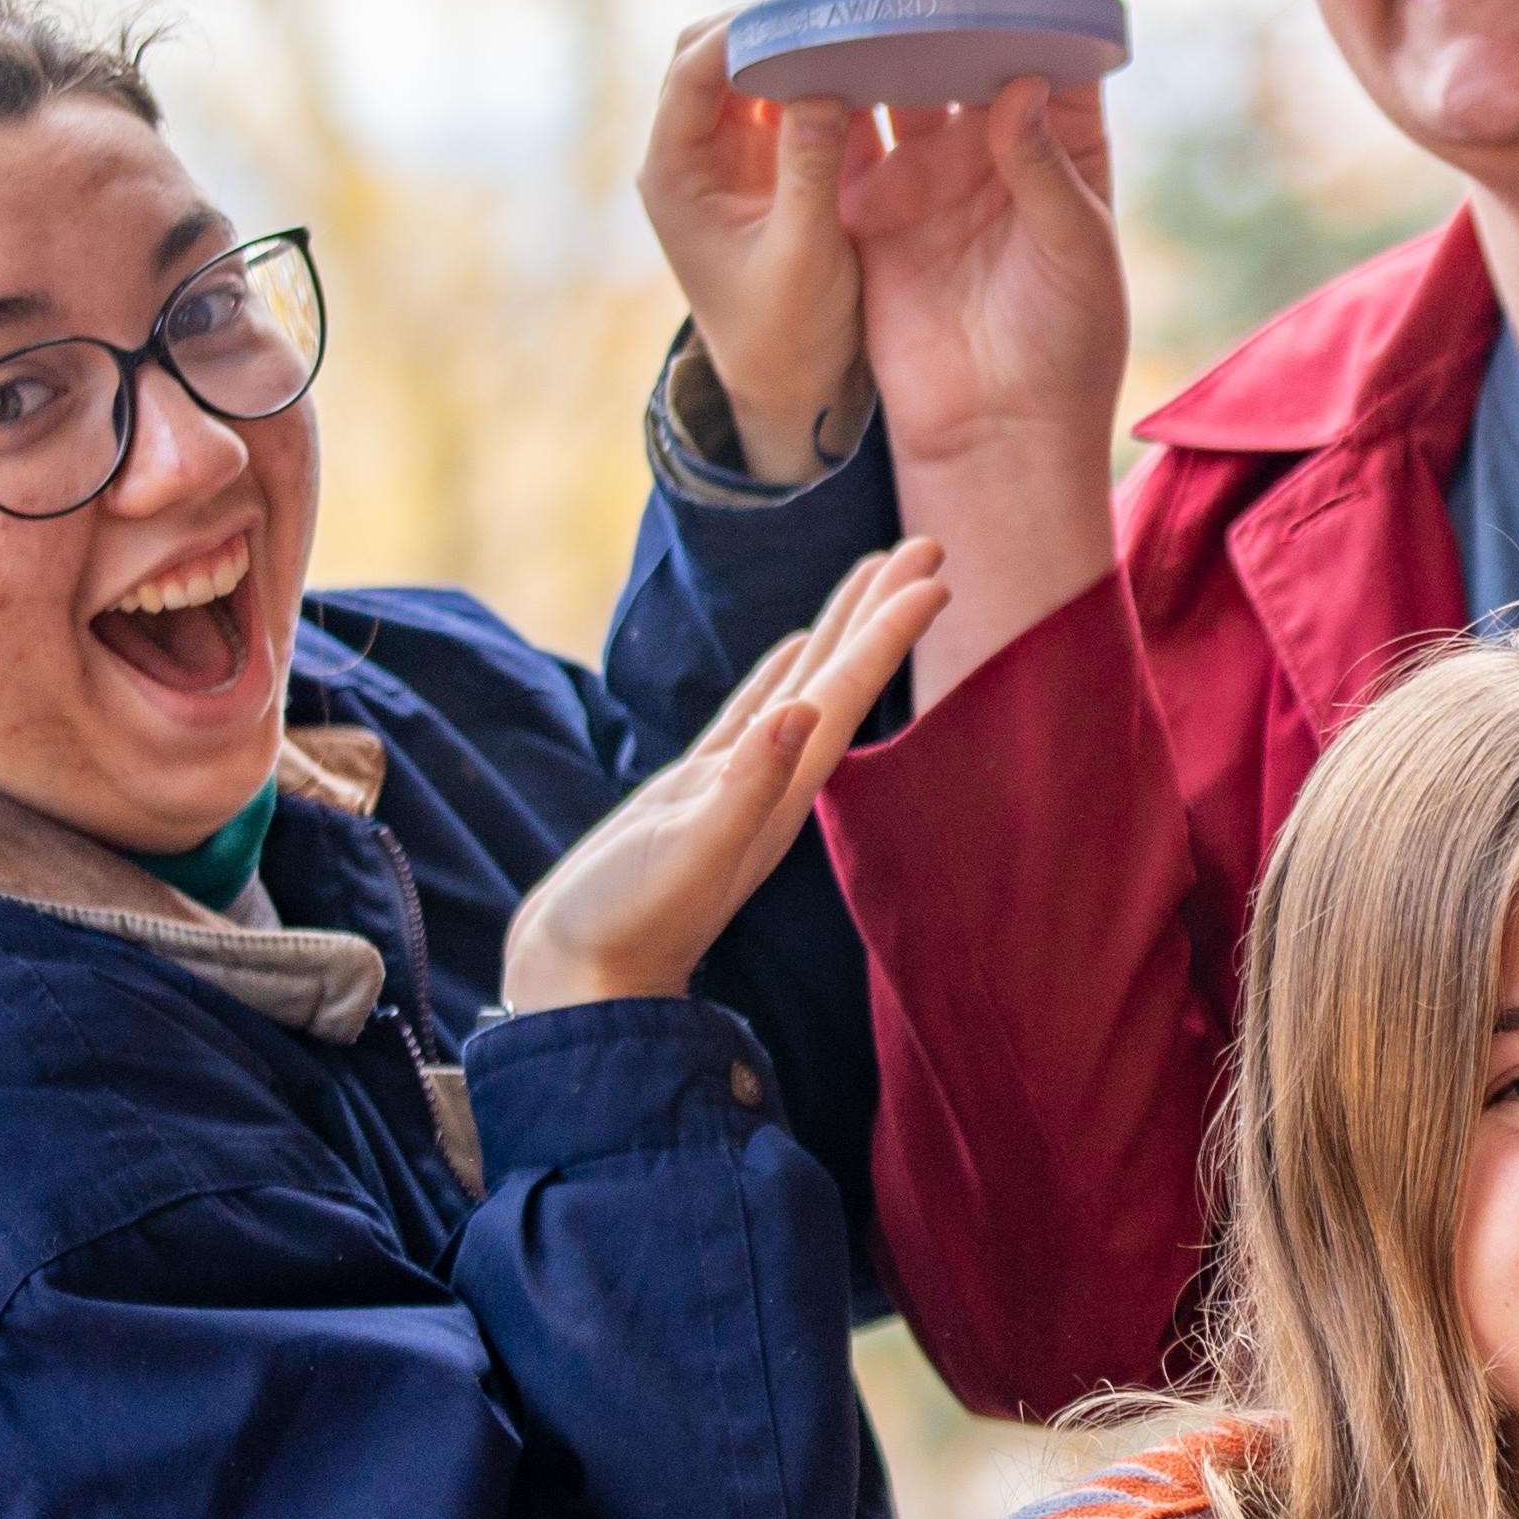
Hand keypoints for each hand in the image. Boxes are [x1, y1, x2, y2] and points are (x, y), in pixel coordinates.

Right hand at [497, 540, 945, 1012]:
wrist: (583, 975)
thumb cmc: (628, 921)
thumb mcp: (688, 851)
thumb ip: (744, 786)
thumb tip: (796, 712)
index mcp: (782, 787)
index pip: (847, 691)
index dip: (889, 631)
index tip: (935, 573)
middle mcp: (774, 778)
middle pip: (841, 675)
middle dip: (881, 610)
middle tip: (927, 544)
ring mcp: (739, 779)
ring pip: (803, 683)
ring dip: (840, 629)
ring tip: (875, 573)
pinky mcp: (697, 788)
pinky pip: (754, 712)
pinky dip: (780, 674)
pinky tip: (795, 647)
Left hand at [631, 22, 862, 477]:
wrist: (790, 384)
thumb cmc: (787, 333)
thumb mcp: (805, 254)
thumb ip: (811, 170)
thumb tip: (824, 87)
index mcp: (676, 175)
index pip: (691, 74)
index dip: (739, 35)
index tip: (800, 10)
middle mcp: (691, 154)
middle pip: (711, 55)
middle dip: (765, 26)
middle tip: (832, 12)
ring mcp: (727, 154)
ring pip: (748, 67)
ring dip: (793, 46)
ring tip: (853, 29)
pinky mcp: (765, 161)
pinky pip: (783, 95)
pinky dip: (815, 75)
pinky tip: (862, 66)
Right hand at [838, 78, 1125, 702]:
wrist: (997, 433)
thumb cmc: (1067, 347)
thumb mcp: (1076, 252)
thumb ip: (1047, 169)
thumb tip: (1020, 85)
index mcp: (1062, 157)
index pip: (1050, 67)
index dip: (1029, 23)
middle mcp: (995, 157)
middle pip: (964, 67)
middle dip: (937, 25)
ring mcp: (930, 180)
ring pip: (900, 94)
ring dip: (879, 54)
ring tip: (853, 10)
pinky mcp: (871, 212)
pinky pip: (844, 144)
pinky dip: (825, 105)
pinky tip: (805, 64)